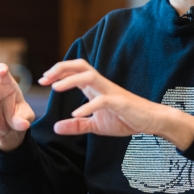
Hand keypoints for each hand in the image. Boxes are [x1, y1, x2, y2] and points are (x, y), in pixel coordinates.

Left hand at [39, 59, 193, 149]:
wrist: (150, 121)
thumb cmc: (124, 119)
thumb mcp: (96, 125)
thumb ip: (77, 125)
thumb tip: (56, 127)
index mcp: (94, 87)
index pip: (74, 70)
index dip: (58, 72)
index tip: (42, 79)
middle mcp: (101, 84)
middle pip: (80, 66)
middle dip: (60, 68)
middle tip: (44, 78)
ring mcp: (110, 92)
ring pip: (89, 76)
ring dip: (70, 80)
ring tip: (55, 88)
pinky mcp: (119, 103)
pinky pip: (101, 100)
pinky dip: (87, 106)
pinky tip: (76, 114)